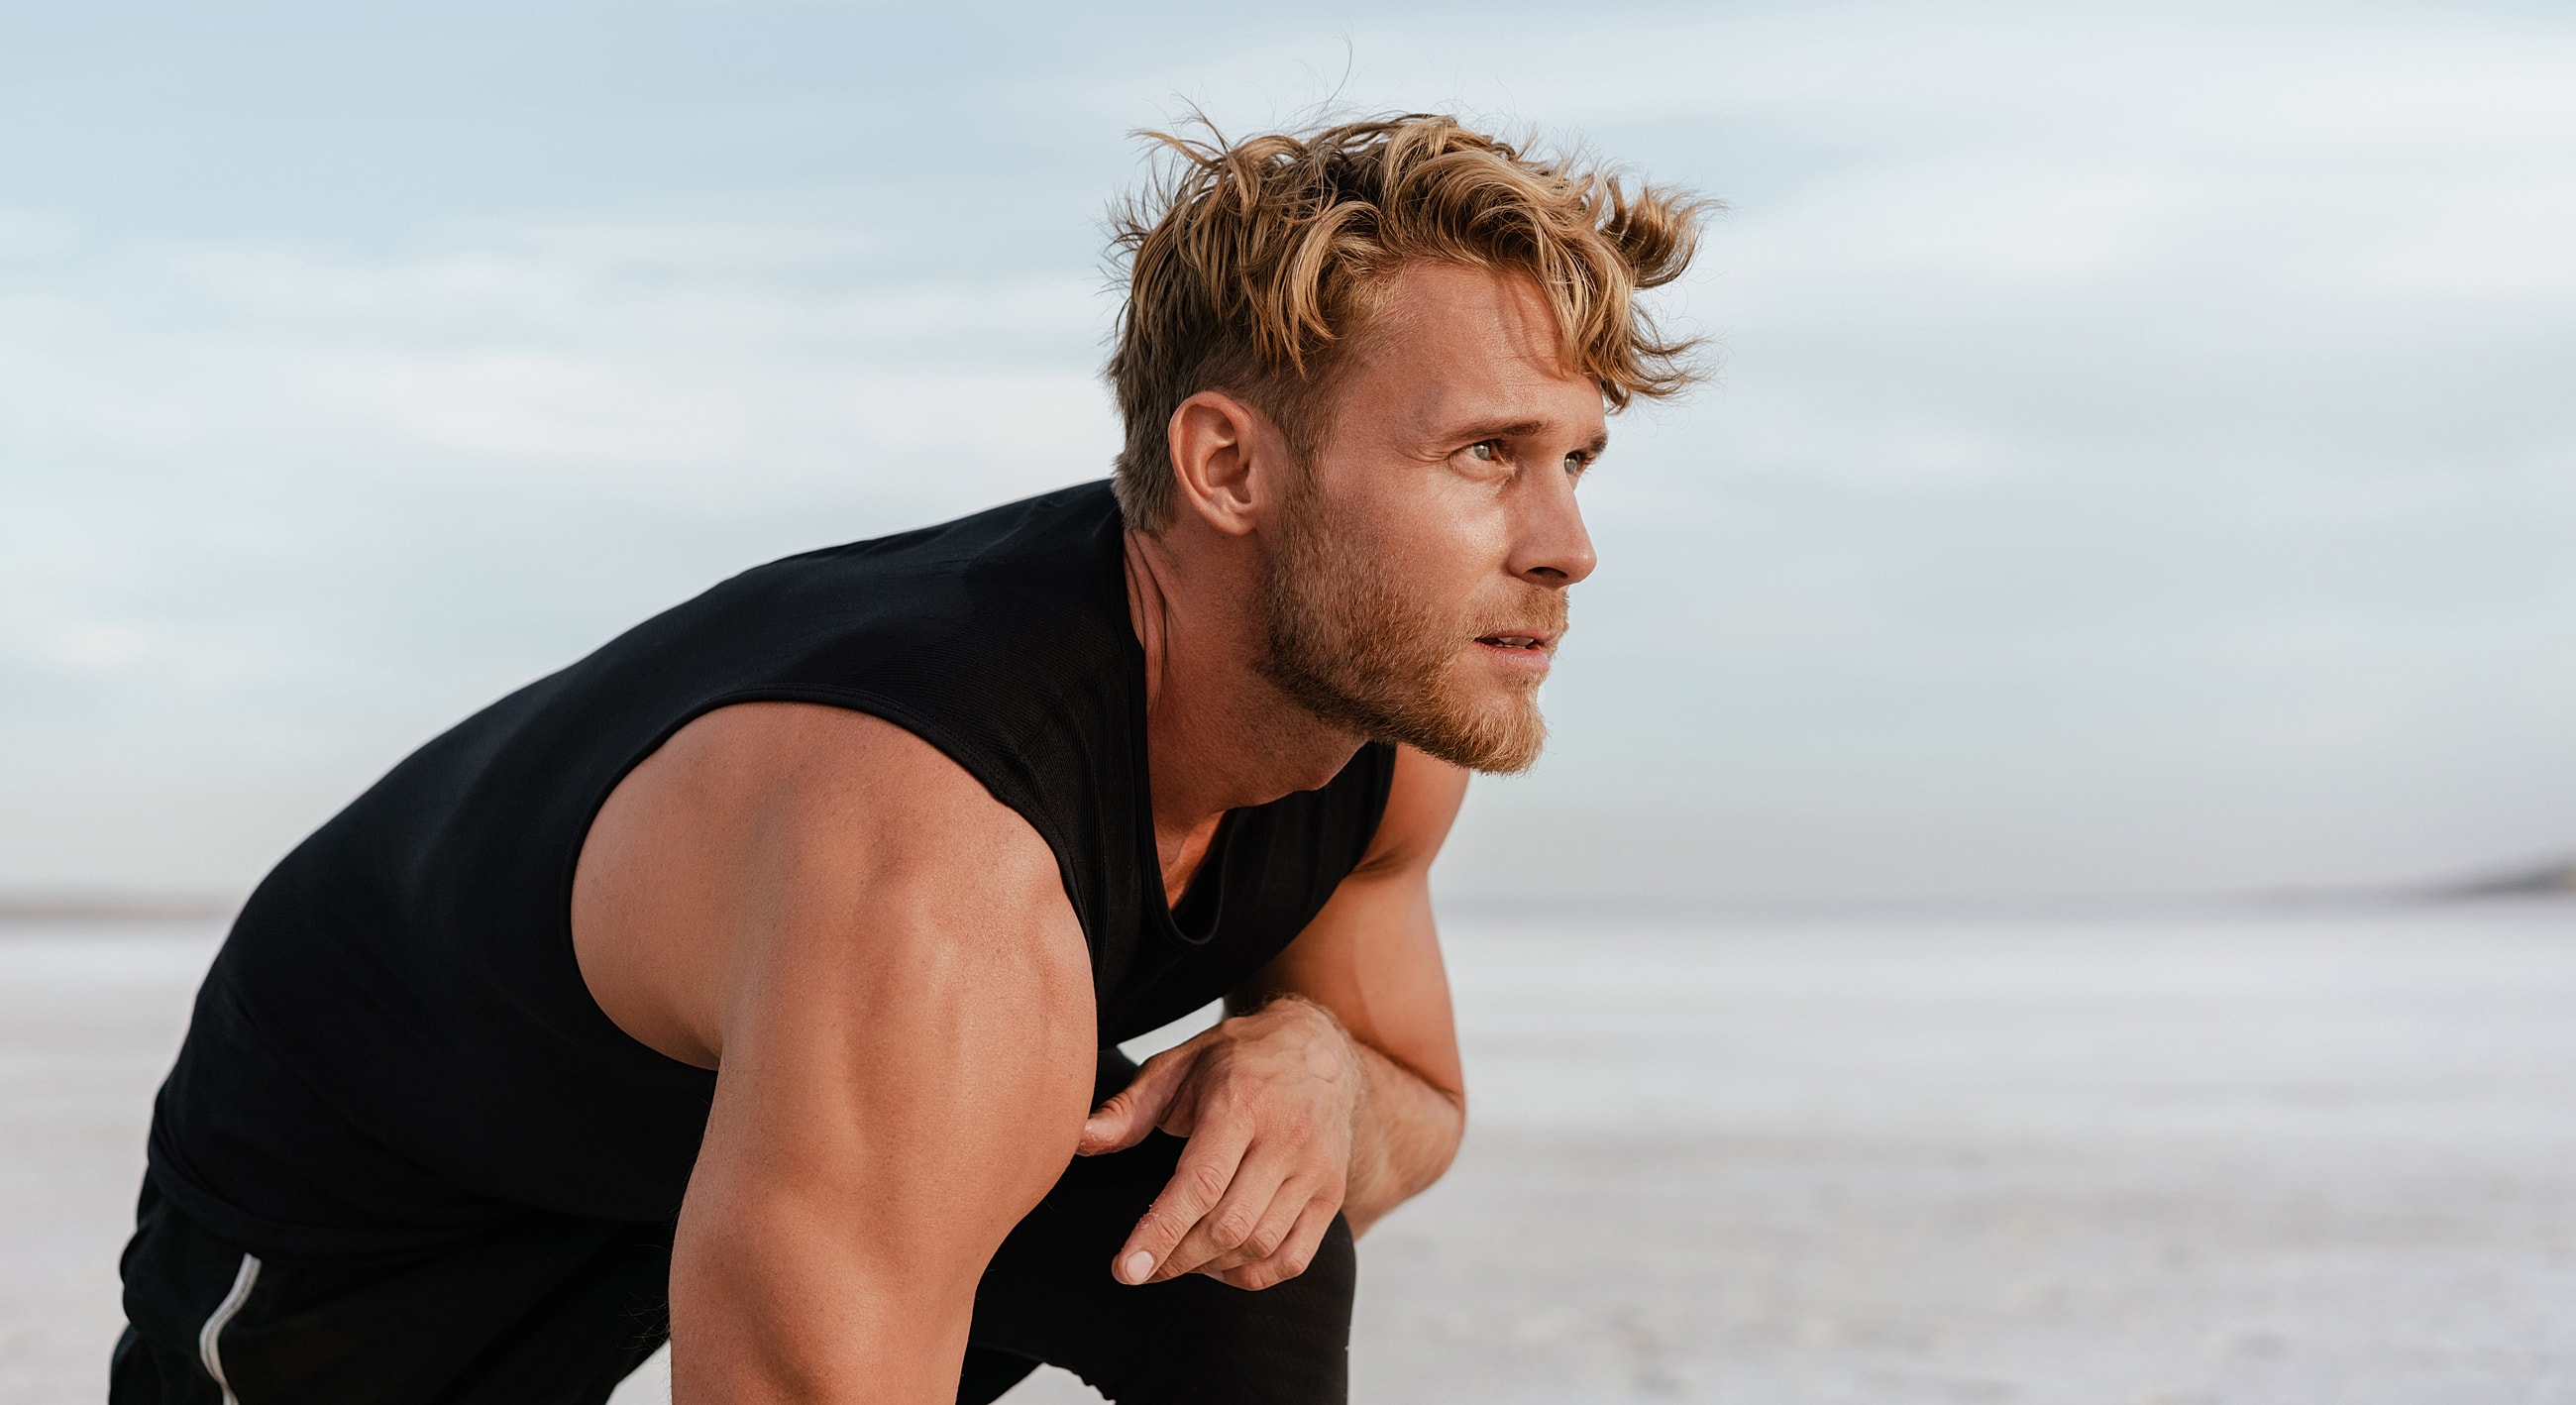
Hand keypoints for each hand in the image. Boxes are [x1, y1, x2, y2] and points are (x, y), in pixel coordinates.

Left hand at [1077, 997, 1363, 1289]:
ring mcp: (1315, 1170)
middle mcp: (1286, 1139)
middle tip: (1140, 1267)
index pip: (1200, 1184)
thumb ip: (1126, 1110)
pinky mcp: (1332, 1194)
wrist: (1318, 1048)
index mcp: (1241, 1103)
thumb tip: (1076, 1141)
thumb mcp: (1177, 1067)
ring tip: (1177, 1257)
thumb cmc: (1235, 1059)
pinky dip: (1252, 1276)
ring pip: (1260, 1246)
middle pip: (1229, 1225)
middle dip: (1175, 1258)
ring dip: (1209, 1266)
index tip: (1126, 1270)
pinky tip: (1220, 1264)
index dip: (1160, 1233)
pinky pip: (1293, 1258)